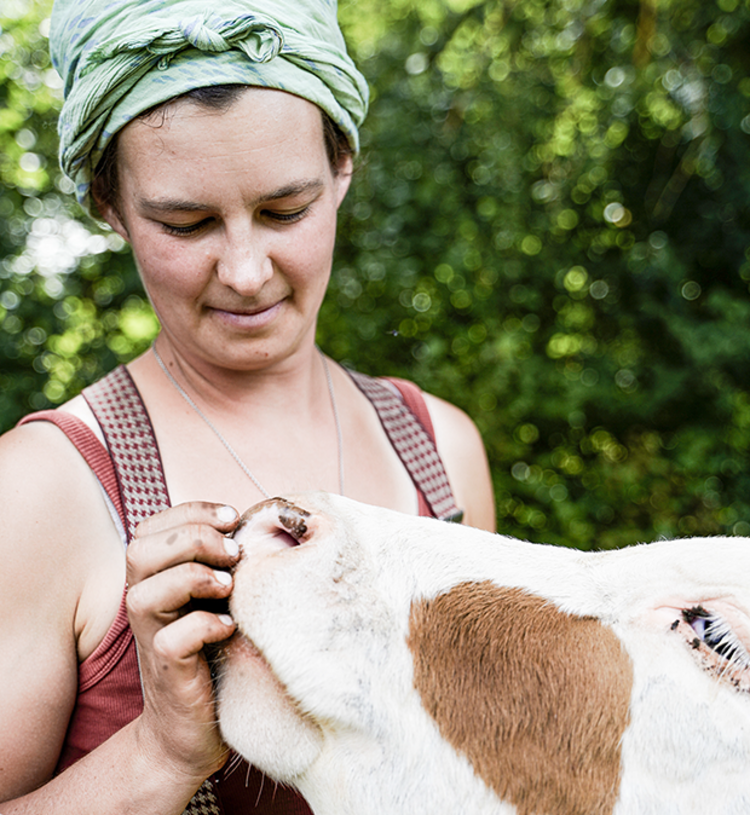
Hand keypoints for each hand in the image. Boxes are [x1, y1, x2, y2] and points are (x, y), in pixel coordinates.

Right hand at [125, 502, 240, 782]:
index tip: (233, 516)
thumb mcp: (216, 596)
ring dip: (193, 578)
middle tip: (234, 552)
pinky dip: (203, 625)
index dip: (191, 511)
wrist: (193, 728)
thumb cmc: (213, 650)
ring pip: (143, 594)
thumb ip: (222, 560)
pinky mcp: (167, 671)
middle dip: (193, 538)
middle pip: (140, 550)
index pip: (152, 526)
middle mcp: (144, 604)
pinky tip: (229, 627)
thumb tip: (264, 521)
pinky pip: (171, 640)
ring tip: (230, 587)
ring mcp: (151, 638)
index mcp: (154, 578)